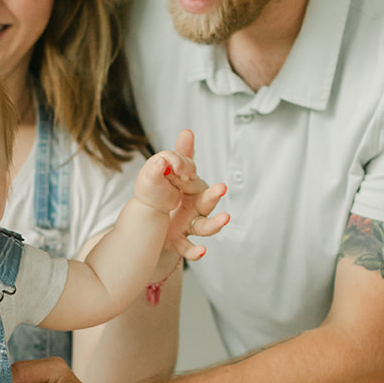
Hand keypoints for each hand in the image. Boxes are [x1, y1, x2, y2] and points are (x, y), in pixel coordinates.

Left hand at [160, 129, 227, 261]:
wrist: (157, 223)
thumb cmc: (171, 196)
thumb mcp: (172, 175)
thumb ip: (181, 156)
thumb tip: (188, 131)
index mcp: (193, 190)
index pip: (195, 181)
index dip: (191, 177)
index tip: (186, 172)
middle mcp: (196, 208)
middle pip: (207, 202)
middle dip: (214, 195)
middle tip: (221, 187)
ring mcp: (190, 226)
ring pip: (205, 226)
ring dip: (216, 223)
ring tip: (226, 219)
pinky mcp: (180, 241)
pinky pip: (189, 248)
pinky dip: (196, 251)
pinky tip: (201, 251)